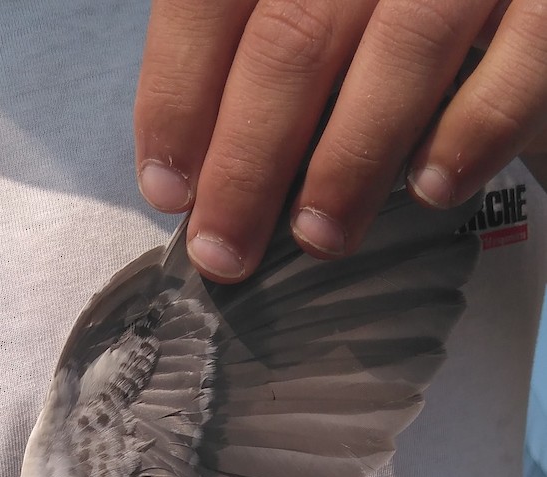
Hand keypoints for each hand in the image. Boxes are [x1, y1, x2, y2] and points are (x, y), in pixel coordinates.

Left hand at [134, 0, 546, 280]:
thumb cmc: (383, 5)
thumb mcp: (314, 5)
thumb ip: (254, 46)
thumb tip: (189, 168)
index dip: (178, 94)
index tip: (167, 190)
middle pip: (292, 37)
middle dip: (247, 160)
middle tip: (224, 250)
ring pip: (401, 49)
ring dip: (348, 162)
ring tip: (318, 238)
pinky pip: (520, 62)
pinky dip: (470, 133)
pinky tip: (432, 190)